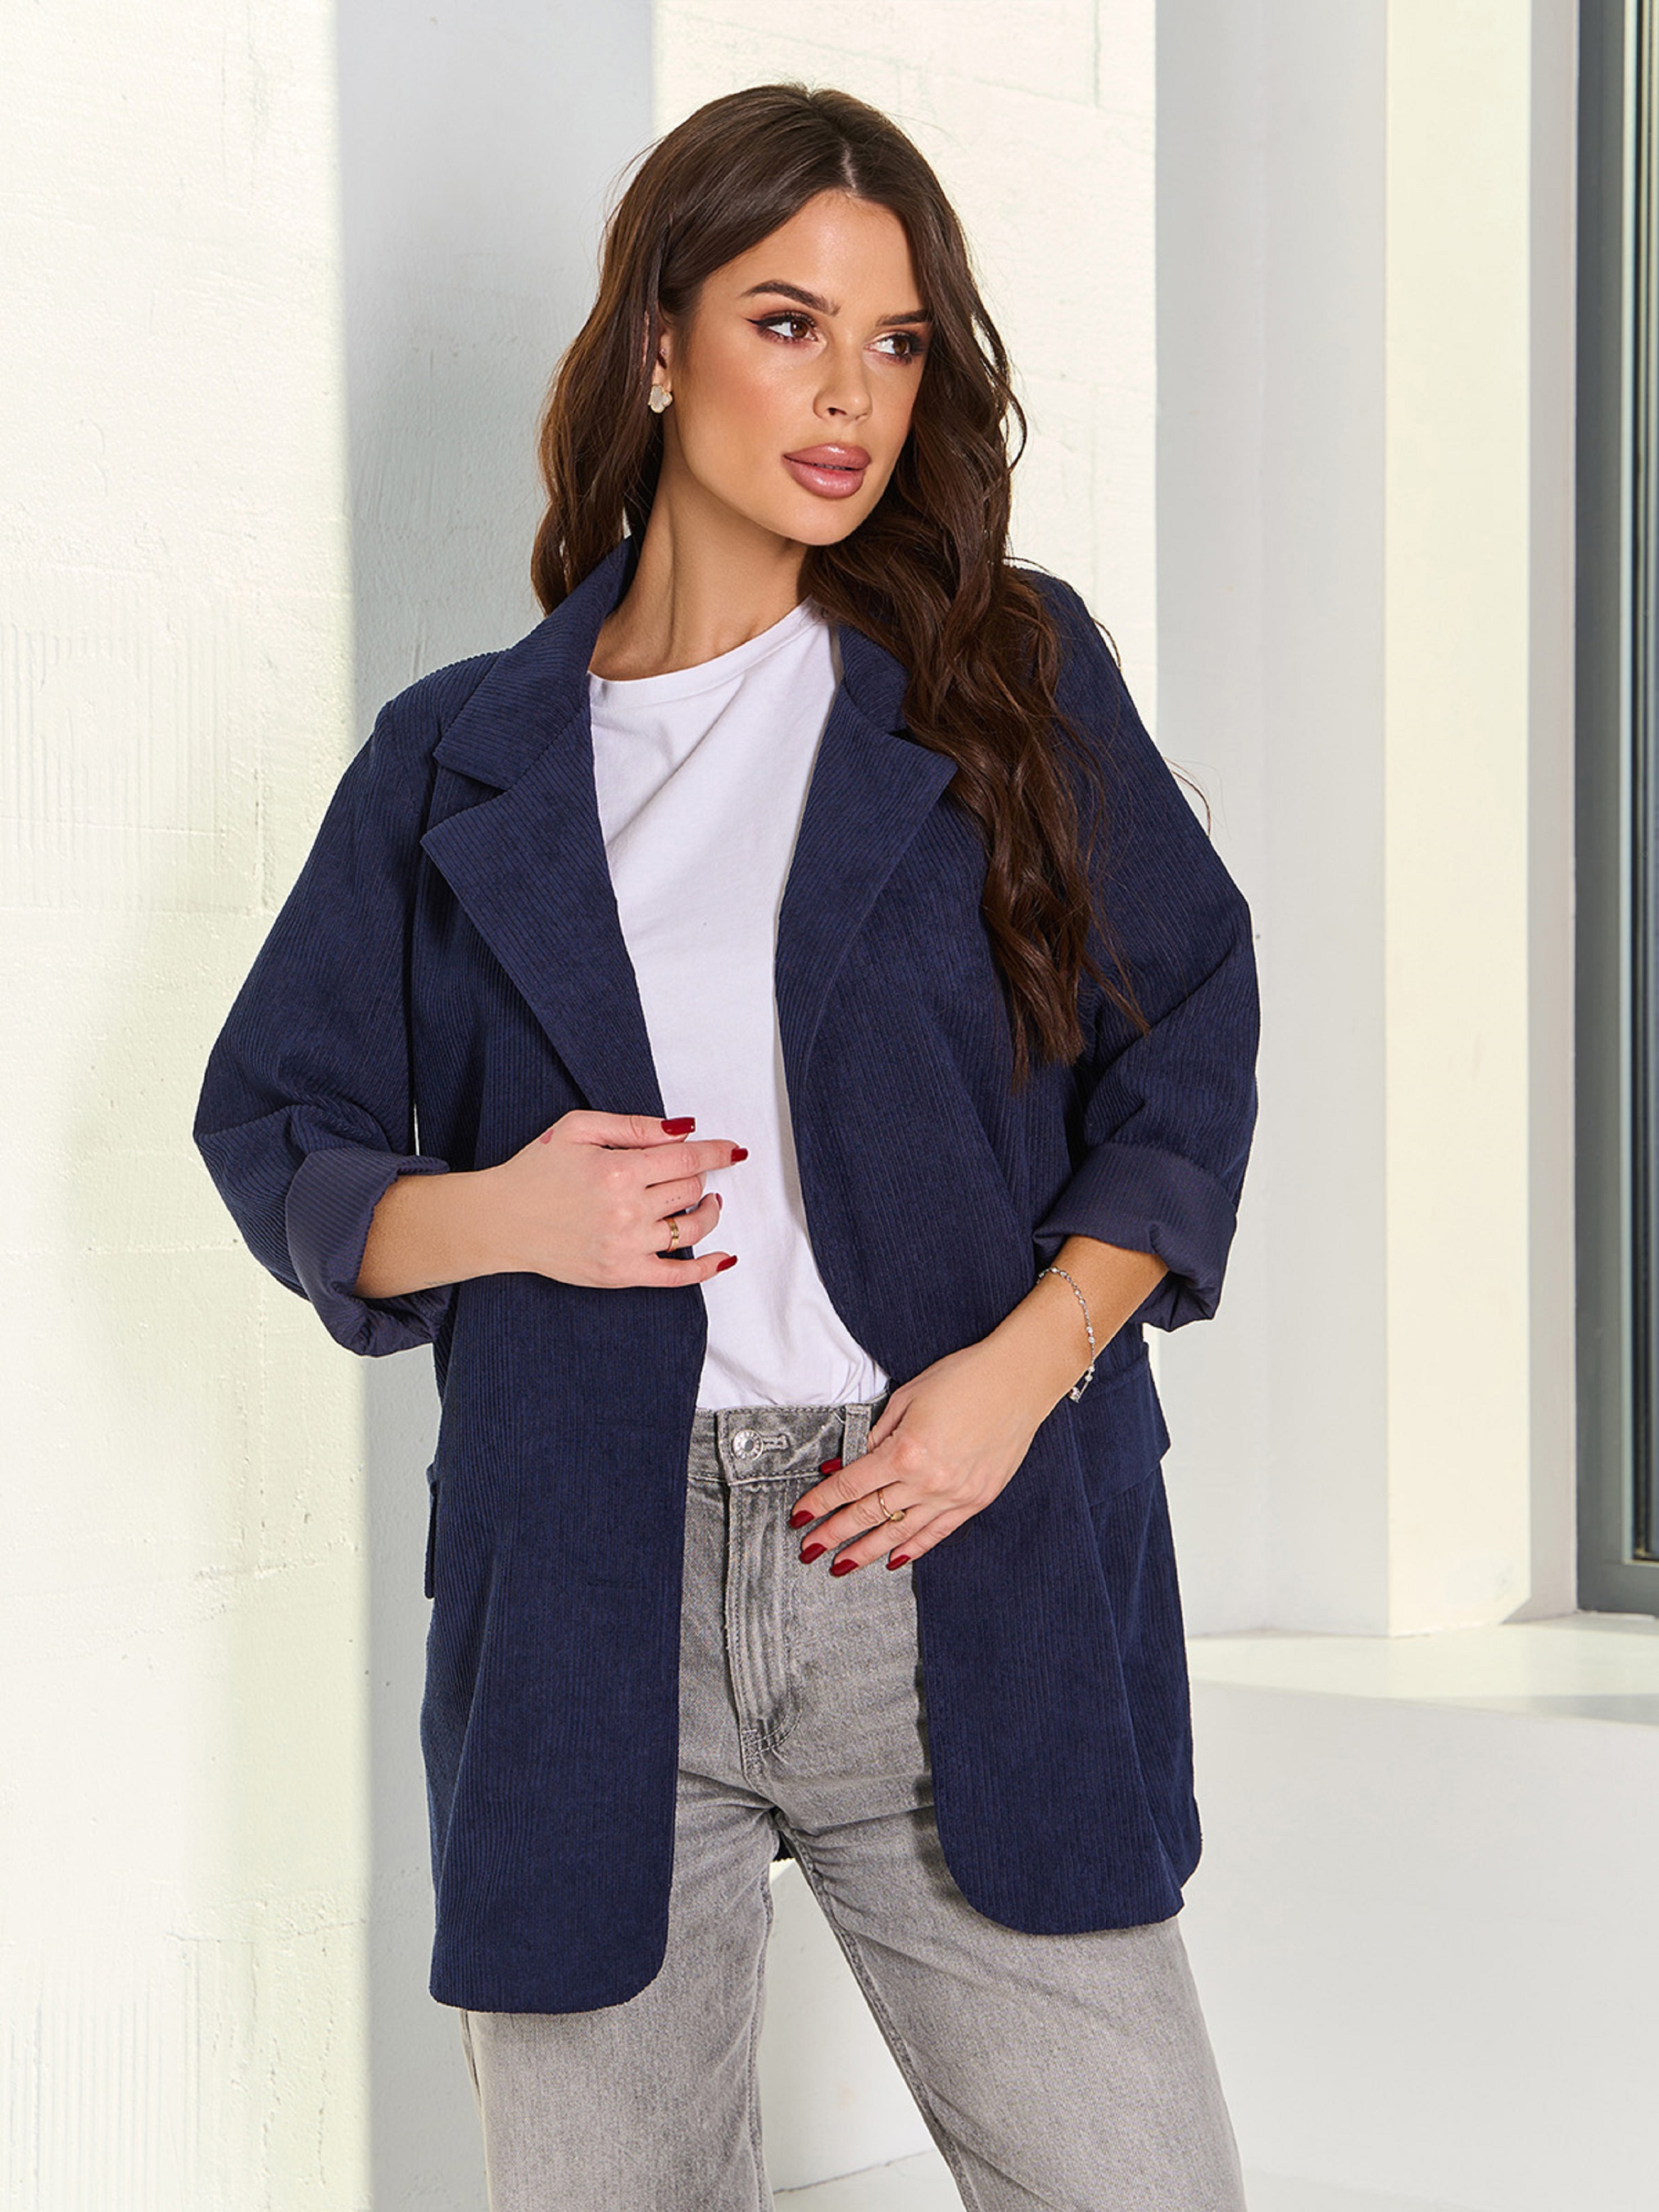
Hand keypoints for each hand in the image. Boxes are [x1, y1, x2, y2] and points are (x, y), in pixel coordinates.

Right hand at [487, 1110, 746, 1288]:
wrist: (502, 1220)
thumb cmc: (537, 1170)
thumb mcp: (578, 1128)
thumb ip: (633, 1126)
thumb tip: (683, 1129)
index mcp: (618, 1169)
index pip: (687, 1158)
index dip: (715, 1152)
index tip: (732, 1150)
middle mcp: (627, 1209)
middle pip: (691, 1189)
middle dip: (699, 1177)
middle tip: (691, 1172)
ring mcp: (627, 1245)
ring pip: (692, 1228)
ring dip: (709, 1212)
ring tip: (707, 1202)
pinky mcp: (622, 1273)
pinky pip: (677, 1275)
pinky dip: (707, 1268)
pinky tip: (724, 1257)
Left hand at [786, 1338, 1049, 1576]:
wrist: (1018, 1381)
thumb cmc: (962, 1378)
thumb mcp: (907, 1398)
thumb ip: (875, 1435)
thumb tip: (846, 1464)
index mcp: (905, 1451)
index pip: (850, 1485)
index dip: (820, 1503)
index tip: (800, 1516)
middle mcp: (927, 1480)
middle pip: (869, 1514)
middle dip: (834, 1534)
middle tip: (808, 1549)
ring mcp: (954, 1495)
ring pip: (900, 1533)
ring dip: (866, 1551)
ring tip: (841, 1566)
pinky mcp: (975, 1500)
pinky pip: (937, 1533)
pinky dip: (913, 1549)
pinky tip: (893, 1560)